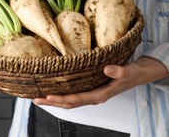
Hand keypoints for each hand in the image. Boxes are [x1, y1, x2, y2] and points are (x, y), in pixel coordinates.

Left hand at [33, 57, 168, 108]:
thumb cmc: (131, 73)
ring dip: (53, 100)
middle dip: (52, 102)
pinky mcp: (89, 89)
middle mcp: (92, 96)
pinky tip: (52, 91)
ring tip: (38, 98)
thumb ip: (118, 71)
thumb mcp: (127, 71)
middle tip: (36, 99)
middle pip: (69, 103)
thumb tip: (108, 69)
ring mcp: (90, 94)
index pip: (77, 99)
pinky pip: (72, 95)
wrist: (137, 74)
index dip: (63, 99)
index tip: (49, 96)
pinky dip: (61, 95)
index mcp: (100, 95)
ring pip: (69, 101)